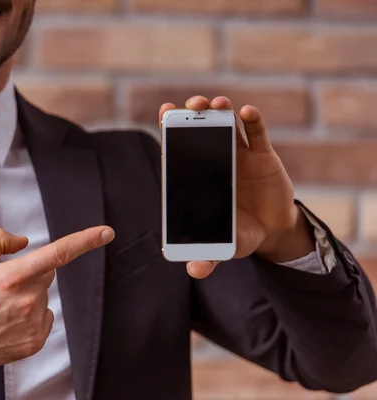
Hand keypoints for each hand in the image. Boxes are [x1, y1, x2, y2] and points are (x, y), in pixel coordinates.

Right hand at [0, 226, 114, 396]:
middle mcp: (26, 300)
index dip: (85, 241)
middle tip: (3, 284)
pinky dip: (31, 316)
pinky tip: (7, 321)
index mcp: (12, 277)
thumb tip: (23, 242)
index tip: (105, 233)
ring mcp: (32, 323)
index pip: (57, 253)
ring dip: (28, 296)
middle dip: (31, 273)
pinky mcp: (34, 341)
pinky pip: (44, 318)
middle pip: (46, 274)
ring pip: (43, 296)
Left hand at [159, 97, 314, 278]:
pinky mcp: (263, 156)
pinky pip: (257, 134)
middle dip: (194, 115)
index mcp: (198, 177)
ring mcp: (239, 155)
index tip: (164, 112)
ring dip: (221, 112)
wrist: (272, 231)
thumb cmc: (239, 233)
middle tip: (190, 105)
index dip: (171, 129)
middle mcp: (215, 160)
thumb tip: (195, 271)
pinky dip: (252, 121)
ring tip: (216, 104)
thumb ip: (209, 257)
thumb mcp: (225, 246)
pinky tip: (247, 112)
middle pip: (202, 131)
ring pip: (228, 126)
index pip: (180, 149)